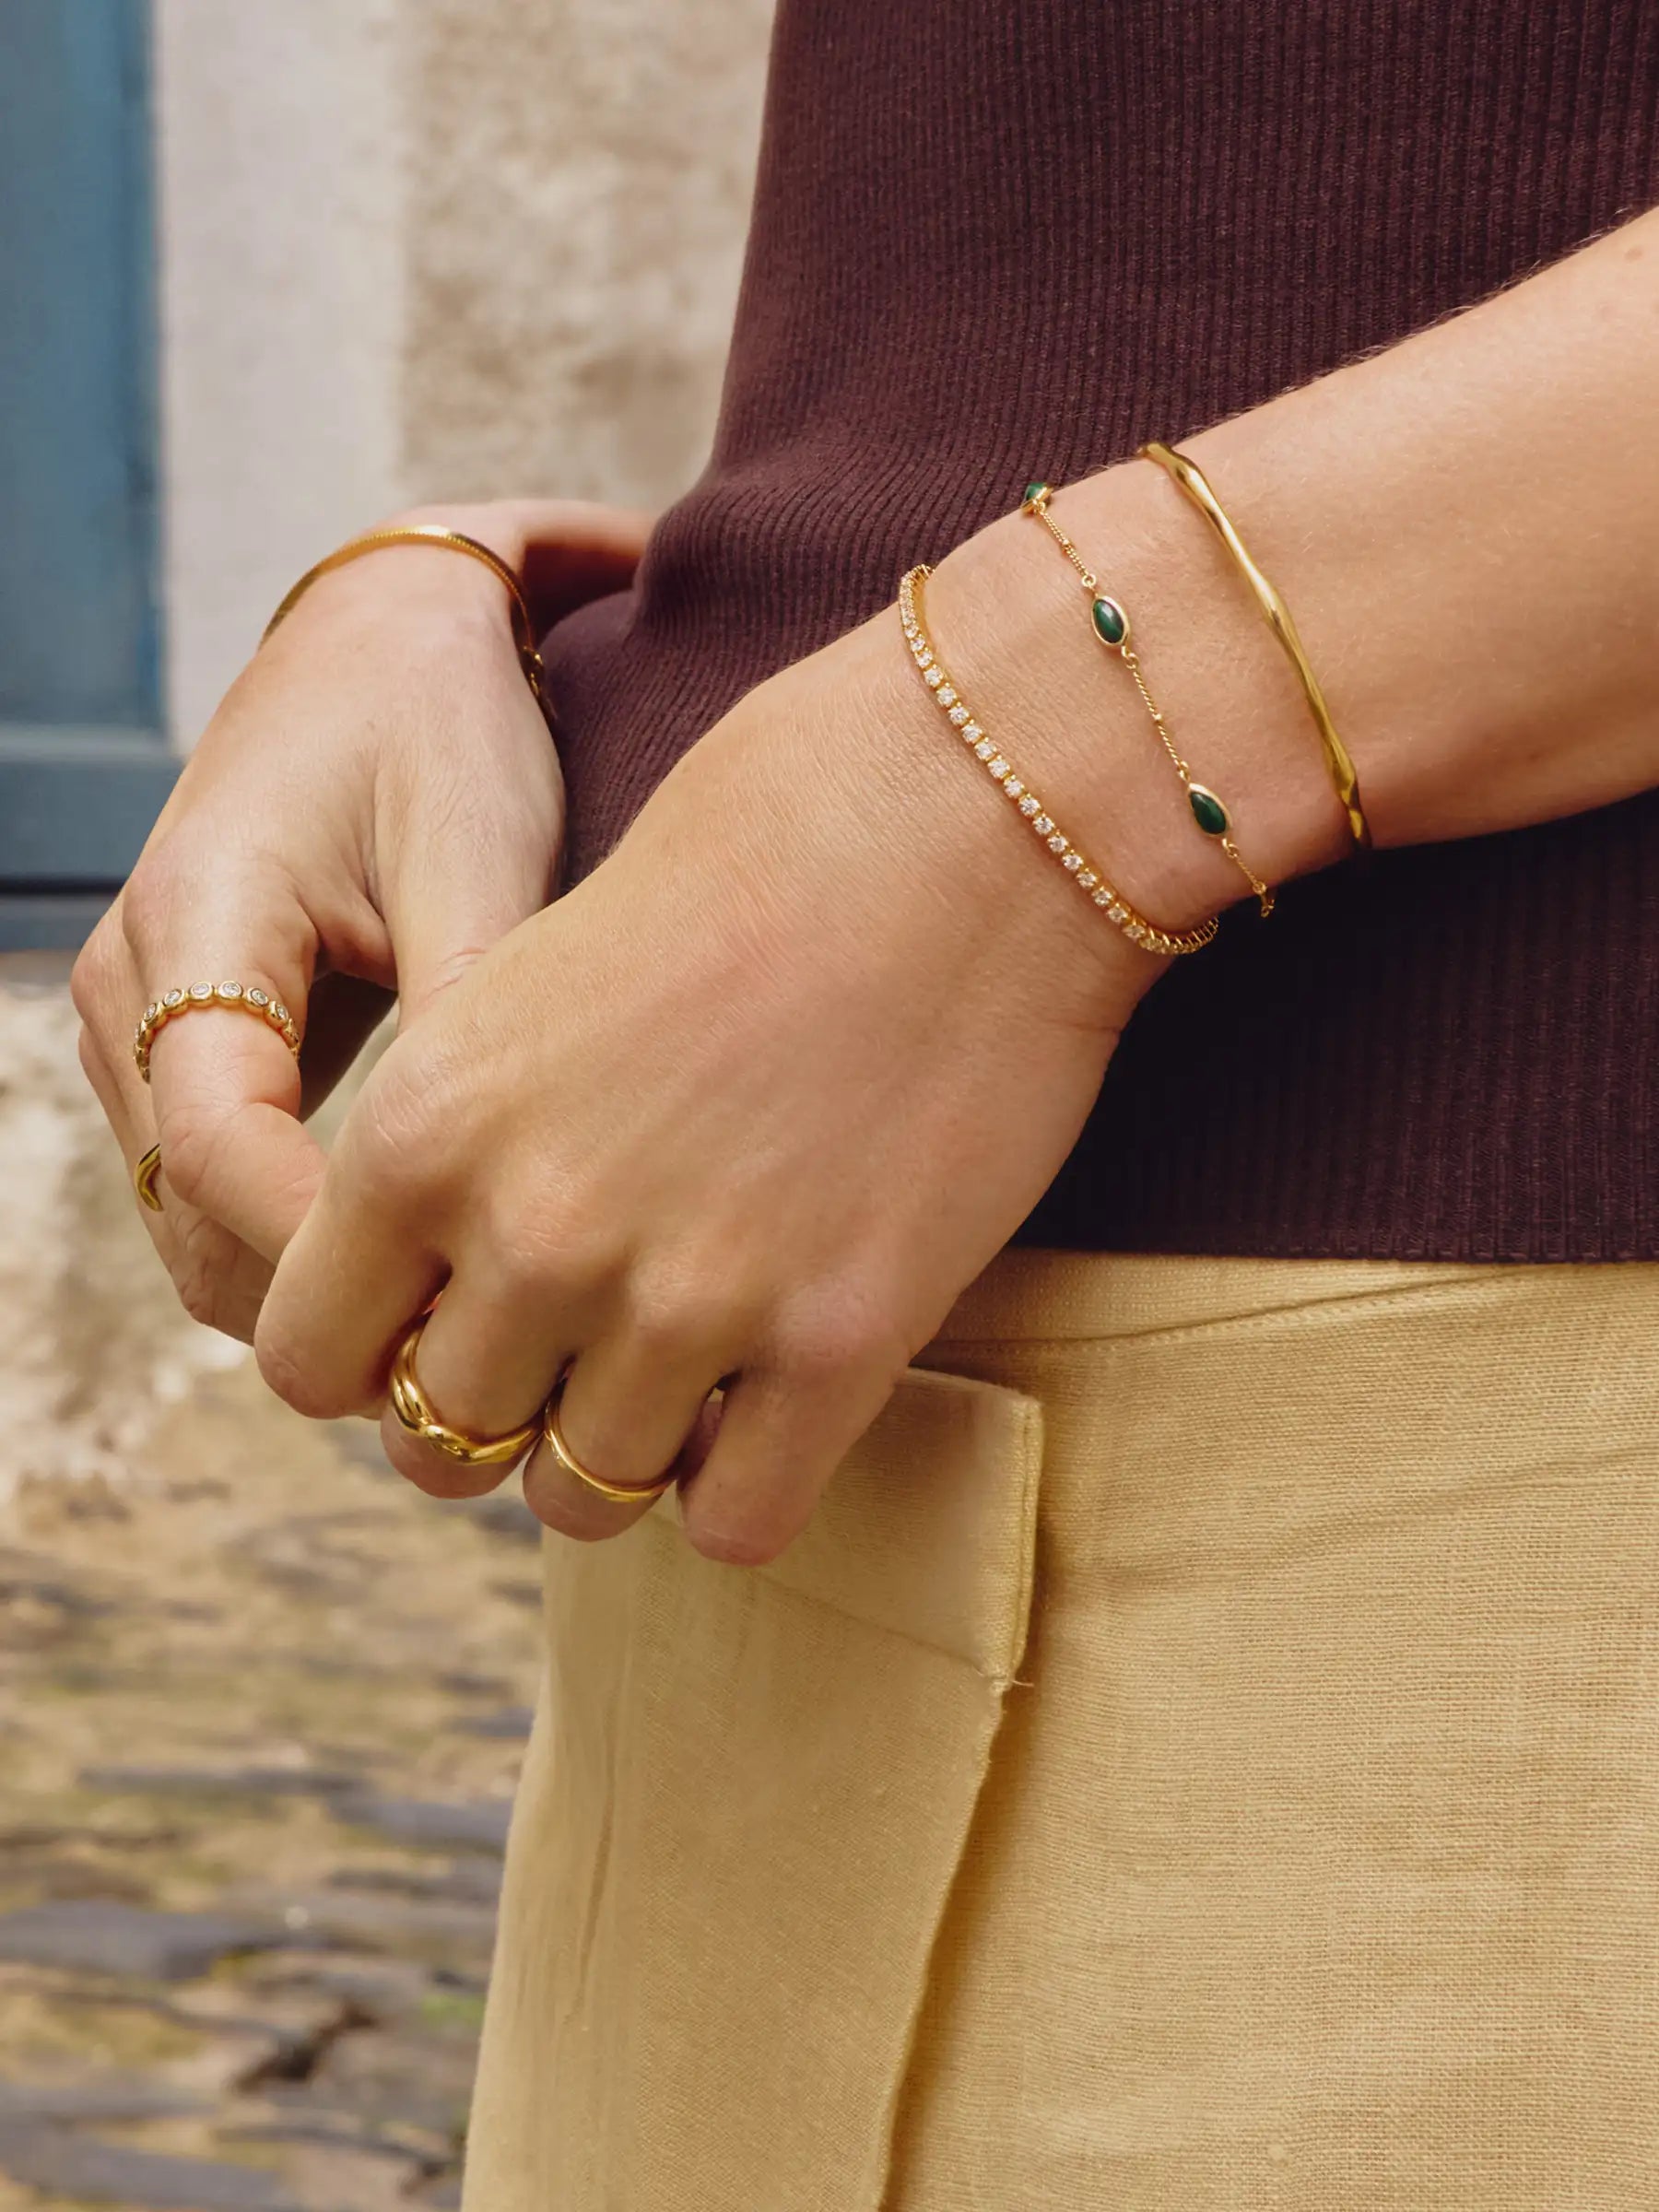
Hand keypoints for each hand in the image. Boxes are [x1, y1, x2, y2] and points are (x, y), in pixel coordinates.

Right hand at [72, 500, 650, 1340]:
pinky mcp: (185, 1052)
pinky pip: (224, 1195)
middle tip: (496, 1355)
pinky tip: (433, 1271)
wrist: (383, 643)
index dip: (332, 1252)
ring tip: (477, 1329)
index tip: (468, 1308)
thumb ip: (474, 1014)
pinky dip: (308, 1248)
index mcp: (191, 928)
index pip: (223, 1151)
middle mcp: (131, 996)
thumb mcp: (476, 853)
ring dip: (318, 1292)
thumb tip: (505, 1193)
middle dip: (330, 1301)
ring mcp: (142, 1032)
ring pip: (201, 1229)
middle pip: (197, 1221)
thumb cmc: (438, 730)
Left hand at [253, 549, 1181, 1564]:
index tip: (443, 1327)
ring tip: (679, 1377)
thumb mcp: (540, 969)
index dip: (370, 1362)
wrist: (970, 806)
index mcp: (427, 1122)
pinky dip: (740, 1489)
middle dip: (498, 1415)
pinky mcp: (844, 1341)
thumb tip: (454, 1260)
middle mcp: (534, 1232)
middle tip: (573, 1353)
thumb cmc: (763, 840)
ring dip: (617, 1457)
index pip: (306, 1356)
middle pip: (441, 1446)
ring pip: (581, 1503)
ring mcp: (690, 1302)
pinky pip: (738, 1523)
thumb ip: (469, 1127)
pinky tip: (770, 1409)